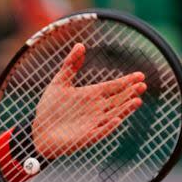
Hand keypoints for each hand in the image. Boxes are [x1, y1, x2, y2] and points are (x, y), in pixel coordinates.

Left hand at [32, 43, 146, 158]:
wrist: (39, 130)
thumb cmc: (50, 108)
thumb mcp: (59, 83)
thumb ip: (70, 65)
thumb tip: (80, 45)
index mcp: (92, 95)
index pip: (114, 87)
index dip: (127, 81)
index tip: (141, 75)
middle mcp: (97, 109)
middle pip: (118, 100)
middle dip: (130, 93)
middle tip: (142, 85)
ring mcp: (93, 123)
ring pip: (113, 115)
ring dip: (125, 109)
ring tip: (137, 100)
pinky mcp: (86, 137)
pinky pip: (100, 131)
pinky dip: (109, 126)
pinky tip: (117, 119)